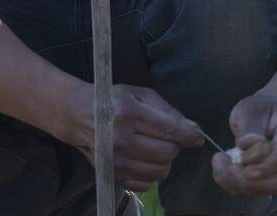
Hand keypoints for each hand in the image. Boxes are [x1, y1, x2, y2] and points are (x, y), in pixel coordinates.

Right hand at [65, 83, 203, 192]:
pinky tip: (145, 159)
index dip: (189, 135)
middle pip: (168, 153)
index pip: (170, 130)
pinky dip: (152, 173)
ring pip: (160, 171)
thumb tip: (191, 129)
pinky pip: (146, 184)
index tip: (198, 137)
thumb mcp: (139, 93)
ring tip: (155, 147)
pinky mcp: (113, 174)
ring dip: (165, 160)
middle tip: (167, 137)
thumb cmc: (113, 100)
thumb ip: (166, 109)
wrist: (78, 115)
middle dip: (175, 145)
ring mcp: (116, 160)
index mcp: (130, 113)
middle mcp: (122, 139)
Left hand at [212, 89, 276, 196]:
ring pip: (269, 190)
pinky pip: (257, 191)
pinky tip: (221, 170)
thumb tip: (246, 146)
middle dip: (249, 180)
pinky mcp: (274, 179)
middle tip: (224, 165)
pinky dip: (236, 186)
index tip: (245, 169)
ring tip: (218, 163)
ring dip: (239, 184)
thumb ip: (249, 128)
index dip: (266, 165)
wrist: (268, 114)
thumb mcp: (250, 109)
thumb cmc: (260, 108)